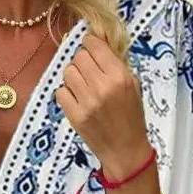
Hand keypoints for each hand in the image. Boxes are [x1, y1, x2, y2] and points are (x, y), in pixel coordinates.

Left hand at [56, 34, 150, 176]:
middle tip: (88, 72)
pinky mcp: (74, 115)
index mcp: (119, 76)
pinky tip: (77, 100)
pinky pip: (60, 92)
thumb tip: (97, 43)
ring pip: (68, 72)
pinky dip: (67, 93)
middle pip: (78, 57)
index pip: (93, 45)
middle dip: (82, 61)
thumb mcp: (132, 85)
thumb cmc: (131, 117)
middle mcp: (101, 86)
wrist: (125, 150)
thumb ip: (116, 64)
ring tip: (82, 86)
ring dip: (73, 77)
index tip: (91, 50)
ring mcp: (86, 101)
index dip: (90, 44)